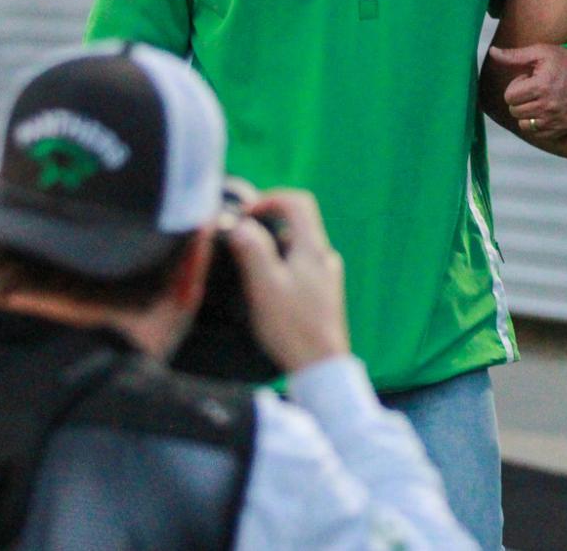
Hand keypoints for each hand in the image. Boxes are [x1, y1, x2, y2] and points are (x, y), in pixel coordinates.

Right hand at [226, 188, 351, 373]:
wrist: (321, 366)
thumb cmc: (293, 327)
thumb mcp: (265, 286)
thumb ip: (252, 250)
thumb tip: (239, 223)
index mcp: (313, 248)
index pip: (298, 202)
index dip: (270, 199)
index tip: (245, 213)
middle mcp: (325, 257)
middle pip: (297, 223)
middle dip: (266, 226)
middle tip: (240, 242)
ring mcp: (327, 276)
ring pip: (297, 247)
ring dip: (272, 249)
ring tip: (249, 270)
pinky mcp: (324, 294)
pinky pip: (300, 267)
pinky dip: (281, 267)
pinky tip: (266, 290)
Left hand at [488, 44, 566, 138]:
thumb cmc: (565, 62)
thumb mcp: (541, 52)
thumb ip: (514, 55)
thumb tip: (492, 52)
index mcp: (540, 86)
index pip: (509, 96)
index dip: (516, 86)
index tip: (528, 80)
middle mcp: (547, 106)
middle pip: (515, 110)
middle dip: (520, 99)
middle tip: (534, 89)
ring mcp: (555, 120)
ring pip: (523, 124)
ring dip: (527, 113)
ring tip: (539, 100)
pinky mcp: (561, 129)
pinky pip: (537, 133)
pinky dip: (537, 124)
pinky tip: (545, 111)